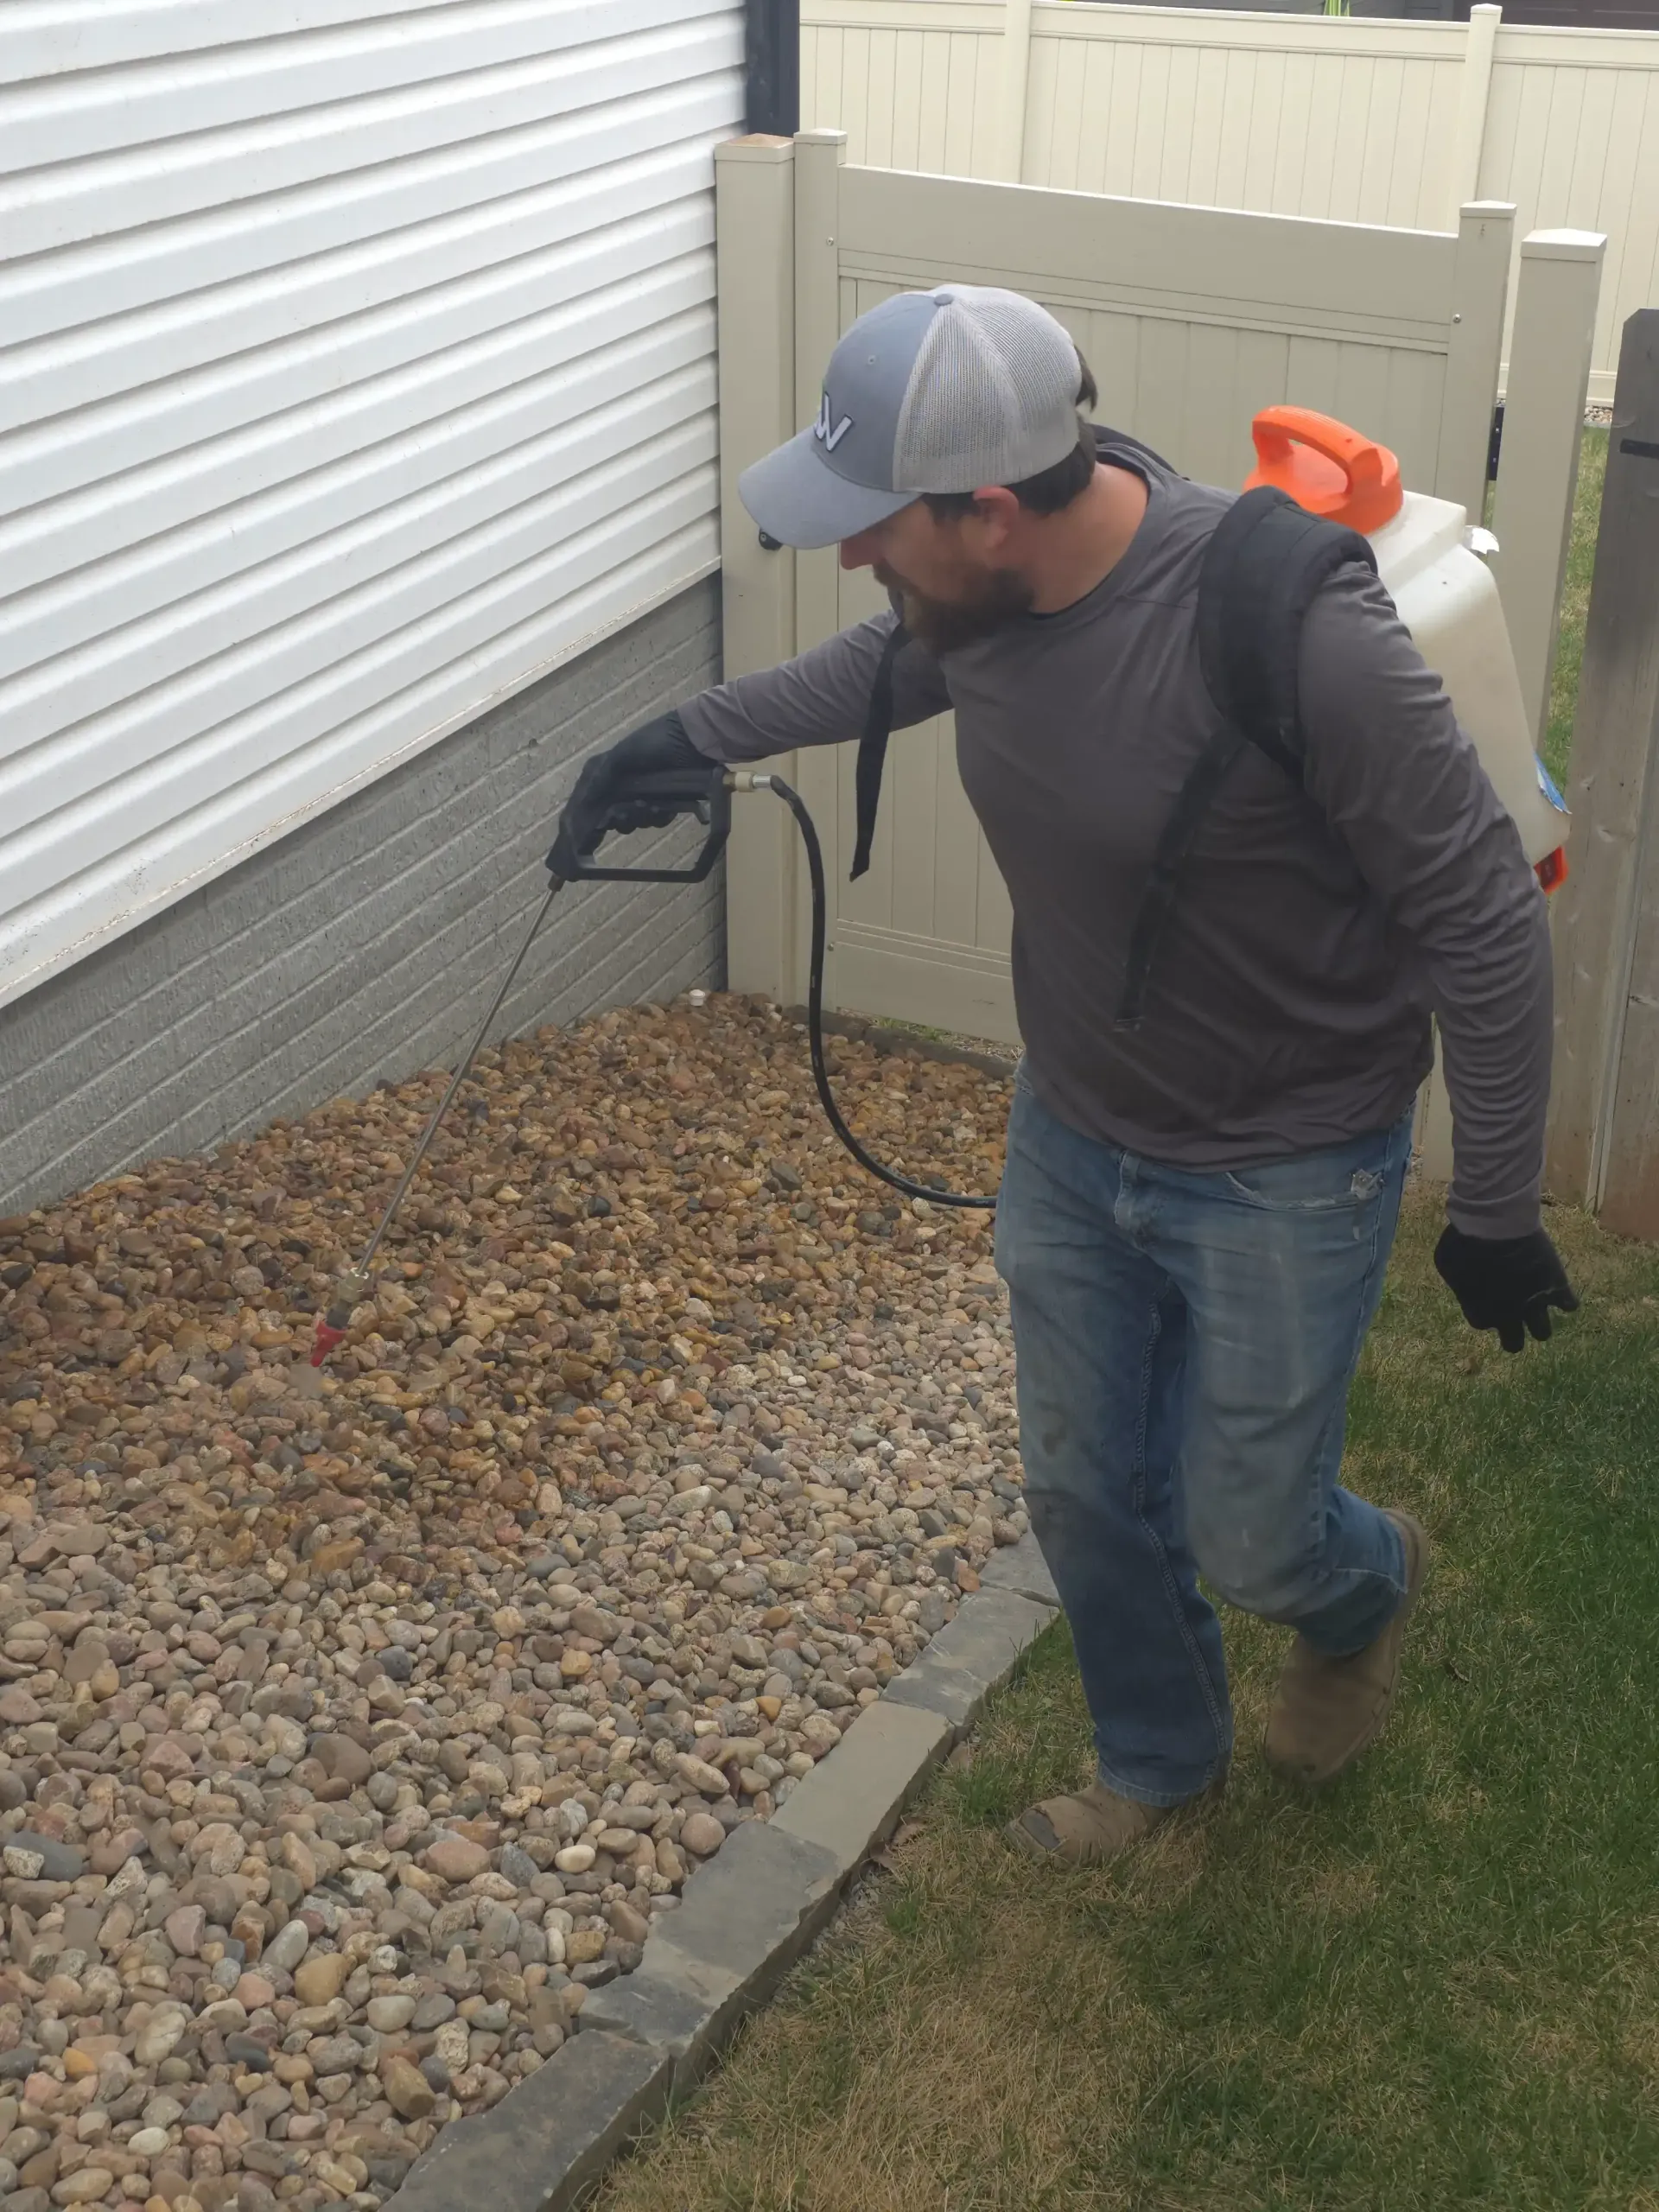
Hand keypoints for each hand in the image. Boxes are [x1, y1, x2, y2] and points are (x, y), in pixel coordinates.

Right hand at [551, 711, 707, 865]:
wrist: (693, 741)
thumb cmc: (654, 742)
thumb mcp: (622, 755)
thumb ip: (601, 778)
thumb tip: (582, 802)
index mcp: (603, 773)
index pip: (584, 802)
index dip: (581, 819)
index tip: (582, 836)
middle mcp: (618, 787)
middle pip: (608, 817)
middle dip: (619, 818)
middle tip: (626, 812)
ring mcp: (640, 796)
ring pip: (631, 821)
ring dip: (640, 817)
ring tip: (651, 805)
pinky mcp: (660, 803)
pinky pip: (653, 821)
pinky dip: (658, 816)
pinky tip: (664, 807)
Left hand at [1433, 1224, 1578, 1352]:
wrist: (1496, 1223)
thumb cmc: (1464, 1240)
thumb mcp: (1447, 1262)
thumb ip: (1458, 1281)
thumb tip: (1465, 1285)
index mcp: (1480, 1312)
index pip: (1483, 1323)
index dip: (1485, 1309)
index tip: (1487, 1296)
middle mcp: (1508, 1316)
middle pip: (1514, 1344)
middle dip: (1513, 1334)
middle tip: (1514, 1315)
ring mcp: (1535, 1304)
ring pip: (1543, 1333)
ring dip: (1539, 1322)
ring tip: (1536, 1303)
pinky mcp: (1557, 1287)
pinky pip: (1570, 1305)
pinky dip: (1566, 1300)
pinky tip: (1559, 1288)